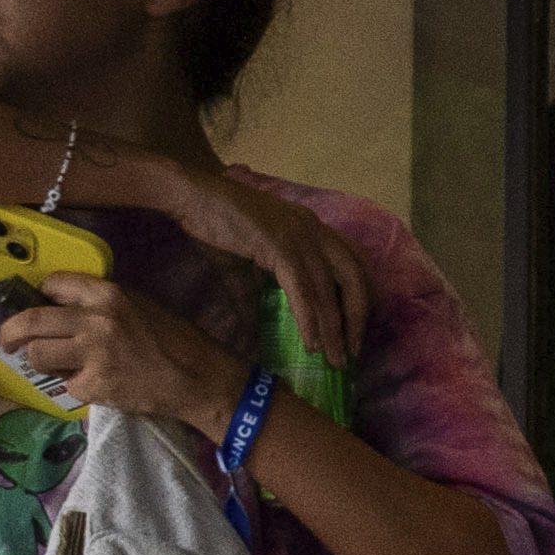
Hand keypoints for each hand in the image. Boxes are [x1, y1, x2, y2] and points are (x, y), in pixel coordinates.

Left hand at [0, 268, 242, 443]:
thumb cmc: (175, 340)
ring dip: (41, 361)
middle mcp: (95, 320)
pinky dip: (76, 386)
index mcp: (108, 294)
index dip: (42, 295)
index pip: (52, 284)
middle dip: (10, 332)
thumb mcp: (140, 305)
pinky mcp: (95, 386)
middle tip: (7, 340)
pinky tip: (96, 383)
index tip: (39, 305)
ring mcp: (93, 355)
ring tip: (56, 365)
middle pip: (29, 321)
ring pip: (37, 355)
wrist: (201, 379)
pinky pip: (66, 385)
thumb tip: (62, 306)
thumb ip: (102, 303)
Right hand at [131, 157, 379, 461]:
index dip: (363, 297)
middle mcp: (315, 230)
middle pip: (354, 279)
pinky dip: (309, 319)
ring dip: (335, 329)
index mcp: (313, 228)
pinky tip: (312, 343)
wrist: (191, 195)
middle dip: (359, 318)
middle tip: (354, 352)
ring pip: (329, 290)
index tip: (359, 328)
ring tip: (336, 360)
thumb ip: (252, 295)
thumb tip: (252, 331)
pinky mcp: (280, 245)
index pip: (354, 264)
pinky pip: (302, 289)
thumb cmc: (214, 224)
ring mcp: (300, 236)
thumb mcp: (243, 264)